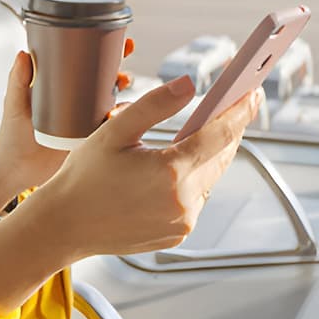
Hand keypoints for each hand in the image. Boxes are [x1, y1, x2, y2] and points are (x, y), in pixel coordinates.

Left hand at [0, 38, 134, 207]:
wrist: (16, 170)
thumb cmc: (11, 135)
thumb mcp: (14, 104)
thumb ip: (18, 80)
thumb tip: (23, 54)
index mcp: (59, 87)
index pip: (83, 64)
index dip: (101, 51)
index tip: (116, 41)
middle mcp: (75, 101)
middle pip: (103, 80)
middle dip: (119, 70)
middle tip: (125, 67)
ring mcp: (84, 119)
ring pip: (111, 102)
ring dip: (123, 95)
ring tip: (122, 92)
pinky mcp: (89, 138)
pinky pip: (110, 126)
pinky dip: (118, 119)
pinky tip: (117, 117)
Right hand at [17, 73, 261, 262]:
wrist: (65, 225)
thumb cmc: (84, 176)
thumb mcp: (115, 131)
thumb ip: (154, 105)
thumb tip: (189, 84)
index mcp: (170, 172)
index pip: (219, 134)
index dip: (240, 110)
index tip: (253, 92)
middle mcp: (183, 201)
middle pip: (220, 156)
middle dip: (231, 129)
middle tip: (239, 103)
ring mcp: (182, 222)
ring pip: (210, 179)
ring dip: (212, 155)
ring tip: (213, 129)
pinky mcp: (177, 234)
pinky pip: (196, 200)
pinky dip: (195, 180)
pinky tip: (186, 164)